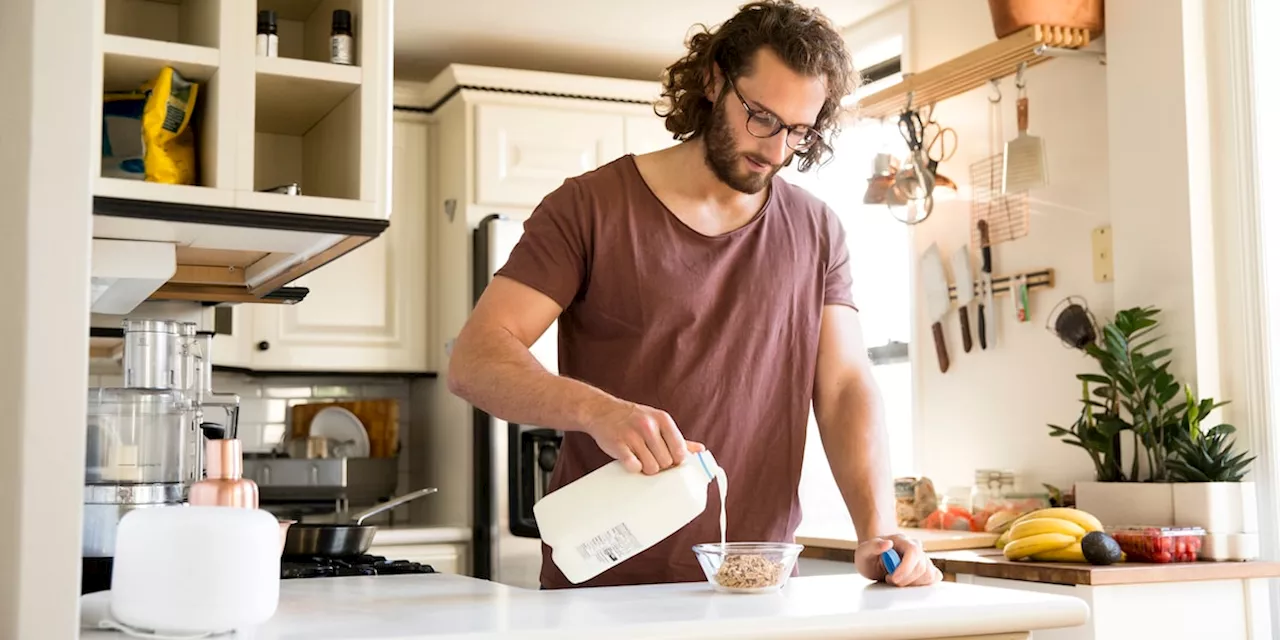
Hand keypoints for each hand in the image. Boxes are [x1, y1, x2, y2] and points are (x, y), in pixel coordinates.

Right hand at [583, 399, 703, 474]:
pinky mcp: (618, 445)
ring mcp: (632, 435)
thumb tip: (700, 450)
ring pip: (651, 468)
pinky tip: (630, 459)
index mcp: (663, 419)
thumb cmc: (634, 418)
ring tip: (640, 458)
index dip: (675, 460)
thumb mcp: (658, 422)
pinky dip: (633, 468)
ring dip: (646, 468)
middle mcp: (648, 425)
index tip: (669, 459)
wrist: (602, 411)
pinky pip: (633, 467)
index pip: (680, 451)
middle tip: (650, 456)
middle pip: (666, 462)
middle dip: (659, 465)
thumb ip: (679, 439)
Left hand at [854, 534, 940, 586]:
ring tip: (897, 579)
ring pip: (929, 575)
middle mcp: (916, 547)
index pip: (913, 552)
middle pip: (921, 567)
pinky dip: (921, 584)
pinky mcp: (927, 569)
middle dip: (904, 579)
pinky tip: (908, 582)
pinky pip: (933, 578)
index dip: (905, 568)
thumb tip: (887, 543)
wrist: (876, 559)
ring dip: (912, 583)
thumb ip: (872, 546)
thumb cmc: (870, 555)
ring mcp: (923, 558)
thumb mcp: (863, 551)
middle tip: (889, 578)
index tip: (893, 578)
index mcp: (902, 540)